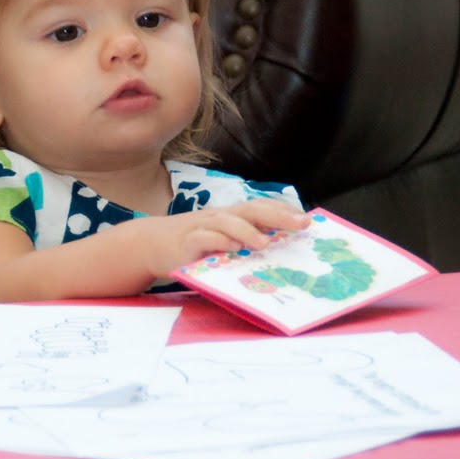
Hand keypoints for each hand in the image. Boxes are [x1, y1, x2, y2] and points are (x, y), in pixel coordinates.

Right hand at [134, 198, 311, 278]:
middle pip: (252, 210)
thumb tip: (277, 250)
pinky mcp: (187, 242)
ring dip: (248, 231)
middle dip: (277, 215)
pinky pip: (204, 239)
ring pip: (228, 221)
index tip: (308, 221)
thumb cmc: (193, 244)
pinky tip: (232, 249)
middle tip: (300, 224)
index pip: (261, 208)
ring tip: (266, 243)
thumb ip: (243, 243)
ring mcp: (203, 227)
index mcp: (232, 216)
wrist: (152, 243)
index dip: (284, 211)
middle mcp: (220, 217)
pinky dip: (219, 242)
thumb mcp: (221, 241)